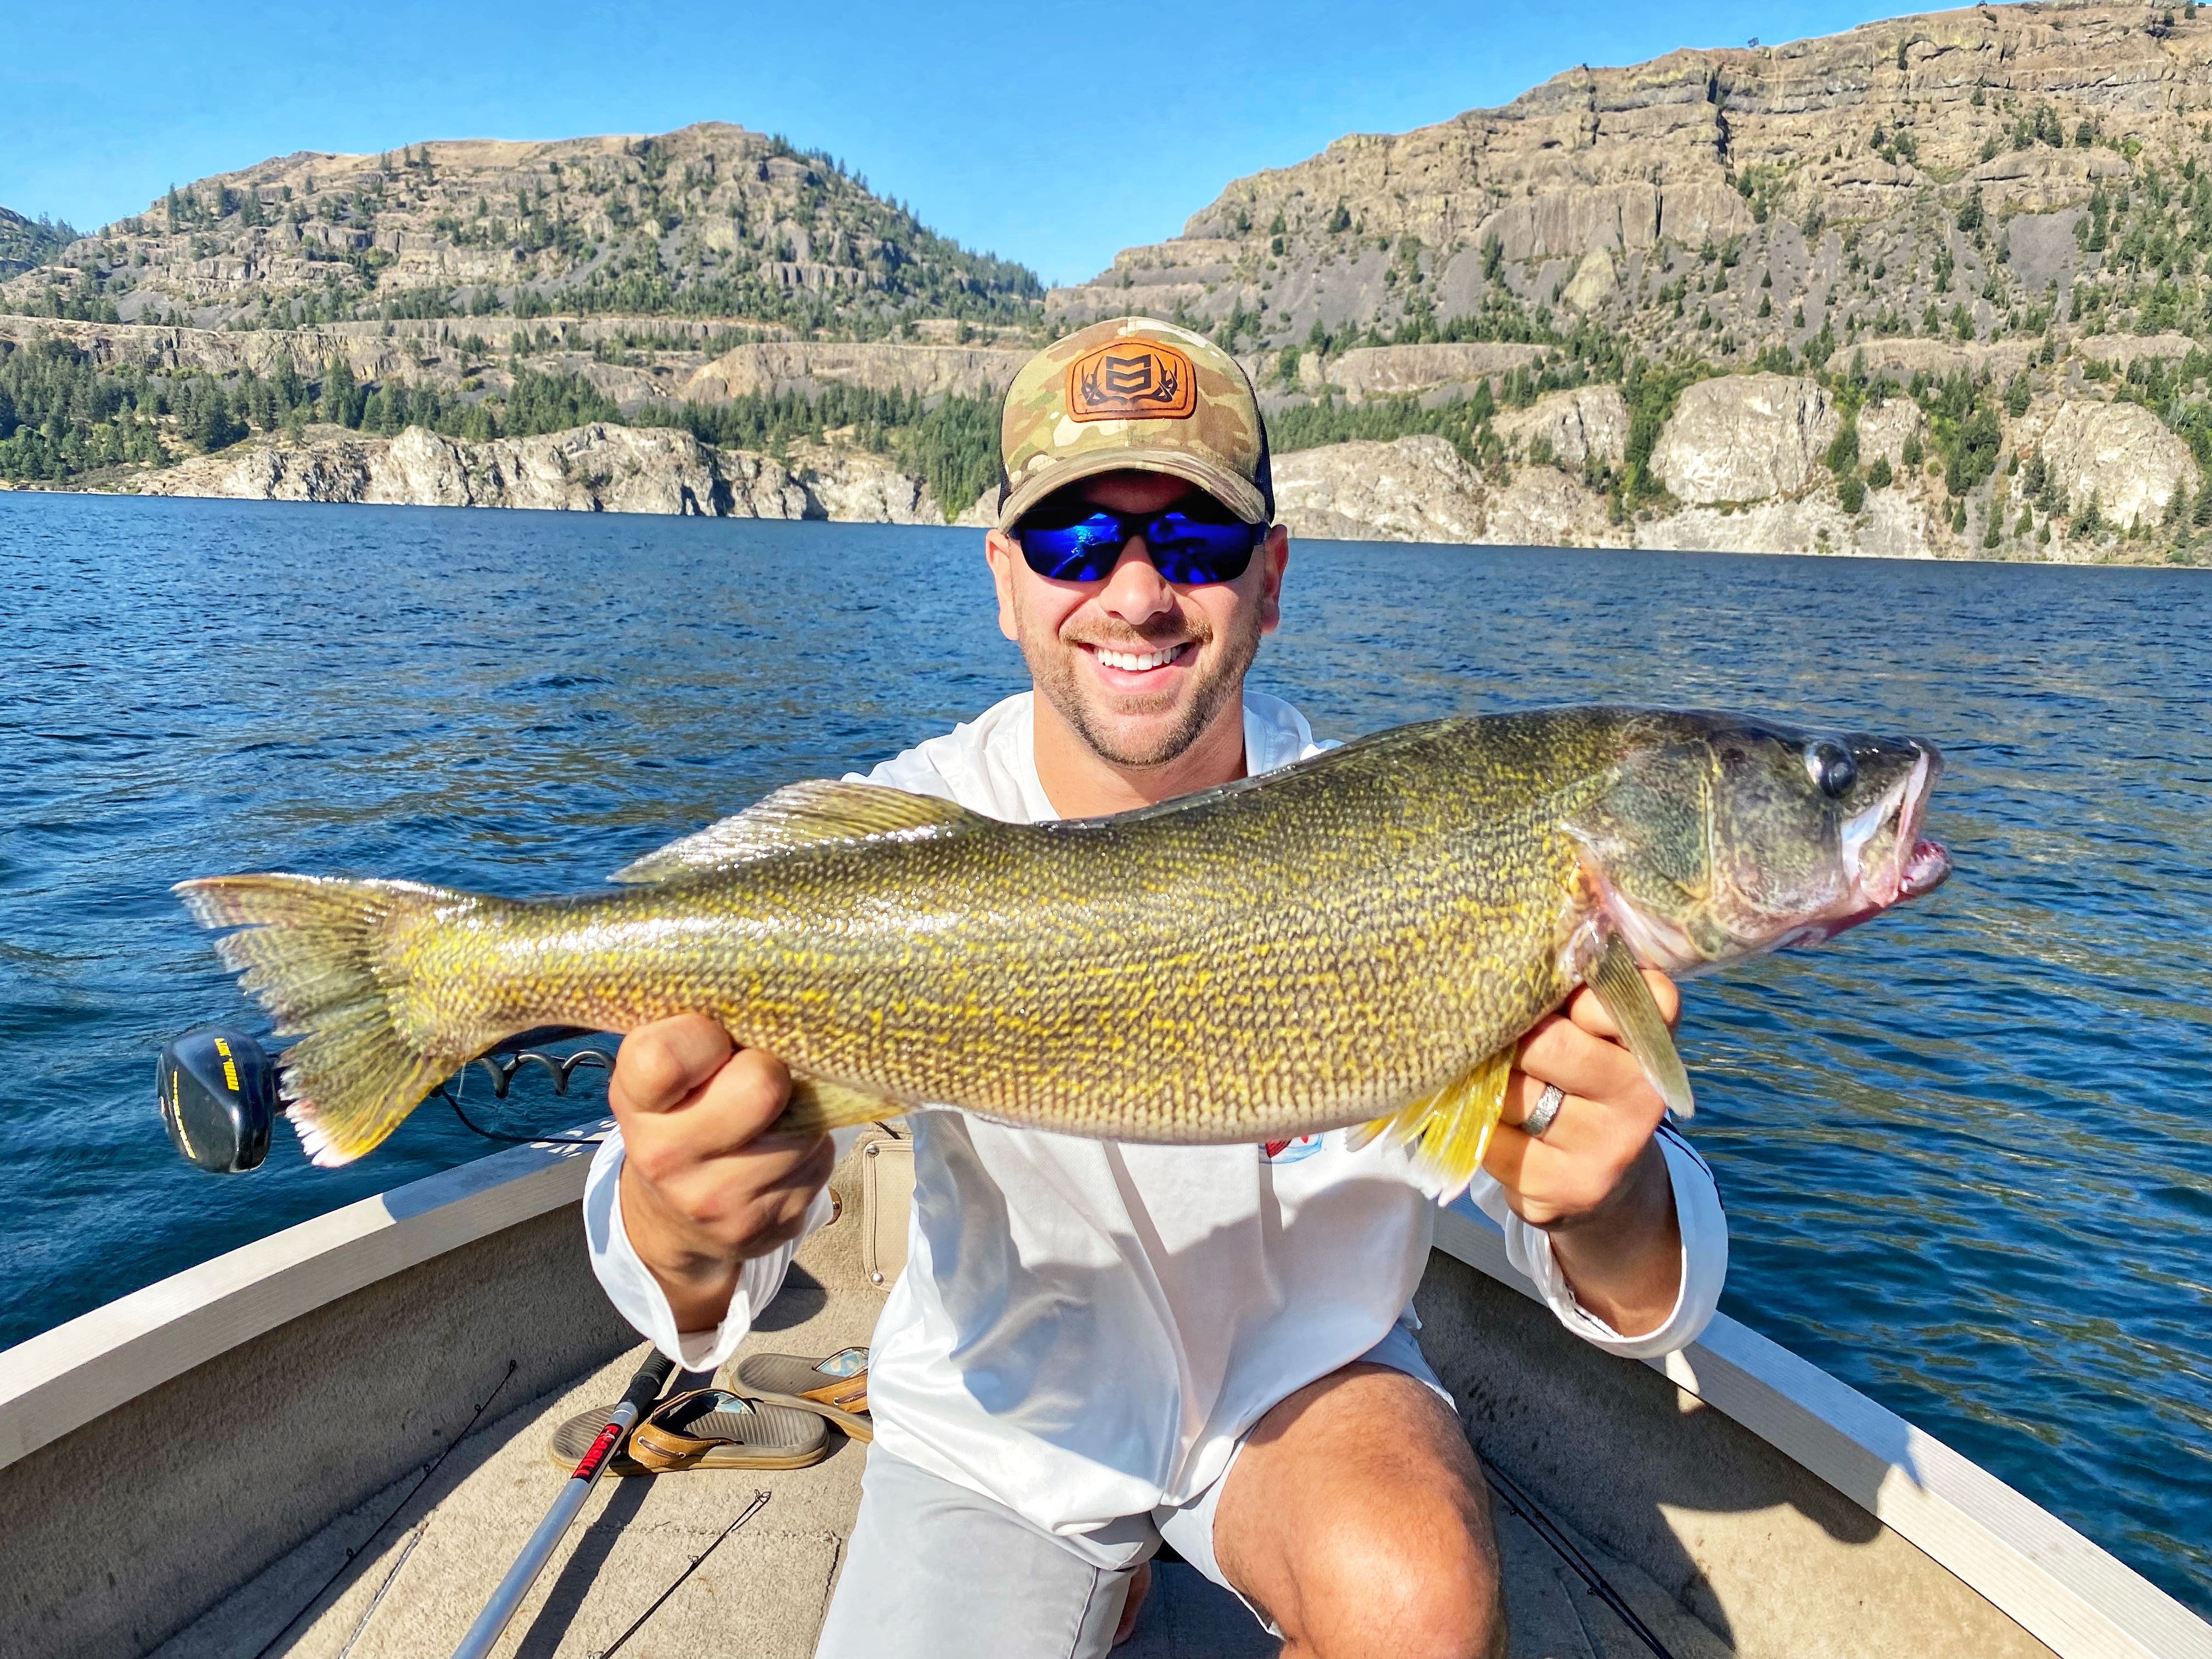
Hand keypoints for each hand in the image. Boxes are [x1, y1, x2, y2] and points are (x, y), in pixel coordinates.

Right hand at [611, 1014, 832, 1334]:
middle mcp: (667, 1157)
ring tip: (770, 1118)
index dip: (705, 1037)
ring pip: (802, 1125)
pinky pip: (818, 1163)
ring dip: (798, 1114)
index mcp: (636, 1100)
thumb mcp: (662, 1067)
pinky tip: (780, 1153)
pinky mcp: (768, 1226)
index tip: (715, 1040)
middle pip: (760, 1085)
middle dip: (770, 1070)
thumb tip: (769, 988)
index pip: (666, 1057)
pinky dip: (809, 1151)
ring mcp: (718, 1200)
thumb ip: (693, 1027)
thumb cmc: (678, 1113)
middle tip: (757, 1075)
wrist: (672, 1218)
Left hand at [1481, 969, 1683, 1335]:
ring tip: (1488, 1075)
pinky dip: (1478, 1125)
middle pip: (1548, 1044)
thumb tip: (1532, 941)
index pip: (1621, 994)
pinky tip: (1487, 1118)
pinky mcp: (1563, 1189)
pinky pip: (1492, 1140)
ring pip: (1513, 1093)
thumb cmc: (1591, 1082)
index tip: (1546, 994)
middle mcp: (1640, 1096)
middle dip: (1511, 1037)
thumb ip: (1588, 987)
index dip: (1570, 987)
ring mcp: (1605, 1148)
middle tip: (1495, 1034)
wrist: (1609, 1184)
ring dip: (1486, 1082)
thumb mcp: (1605, 1033)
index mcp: (1651, 1042)